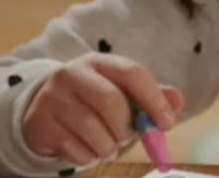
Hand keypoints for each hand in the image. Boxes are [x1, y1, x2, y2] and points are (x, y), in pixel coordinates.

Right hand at [22, 53, 182, 165]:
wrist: (44, 108)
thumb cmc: (93, 99)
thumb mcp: (121, 90)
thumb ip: (152, 95)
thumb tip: (177, 102)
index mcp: (100, 62)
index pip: (132, 73)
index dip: (153, 99)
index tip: (167, 123)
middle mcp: (73, 74)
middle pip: (111, 102)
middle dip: (126, 127)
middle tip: (128, 137)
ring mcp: (53, 99)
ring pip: (92, 129)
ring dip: (109, 147)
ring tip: (109, 146)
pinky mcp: (41, 125)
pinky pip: (74, 149)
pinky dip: (89, 156)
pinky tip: (89, 150)